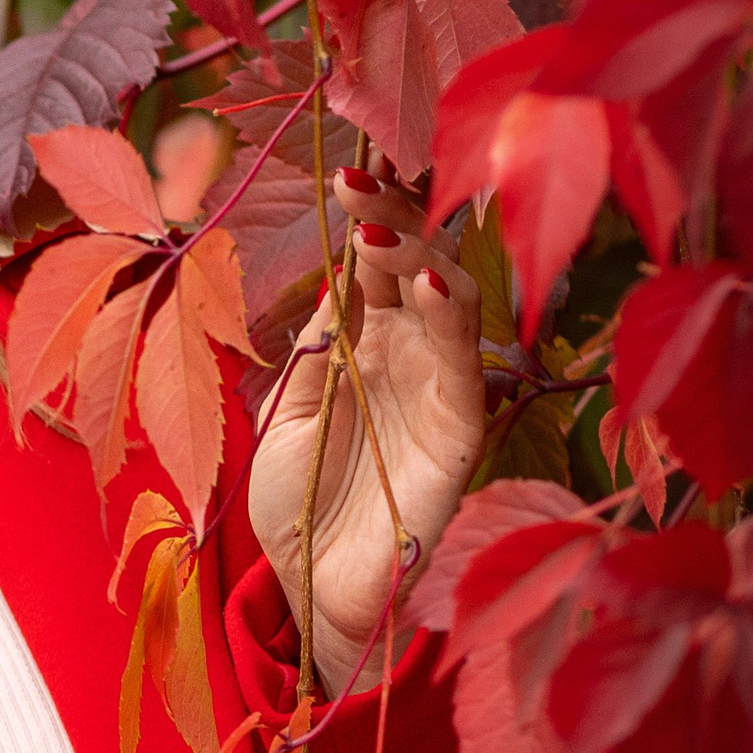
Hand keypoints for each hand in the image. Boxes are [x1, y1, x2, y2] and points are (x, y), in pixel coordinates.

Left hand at [247, 168, 484, 700]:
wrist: (311, 583)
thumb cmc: (297, 495)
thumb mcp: (287, 404)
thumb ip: (317, 340)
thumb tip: (336, 265)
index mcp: (364, 337)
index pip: (374, 256)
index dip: (366, 211)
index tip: (341, 168)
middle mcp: (408, 349)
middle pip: (417, 261)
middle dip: (392, 215)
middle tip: (358, 180)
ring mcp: (437, 384)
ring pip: (451, 296)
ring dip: (420, 256)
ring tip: (380, 230)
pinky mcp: (460, 429)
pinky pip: (465, 363)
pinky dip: (453, 319)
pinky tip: (433, 284)